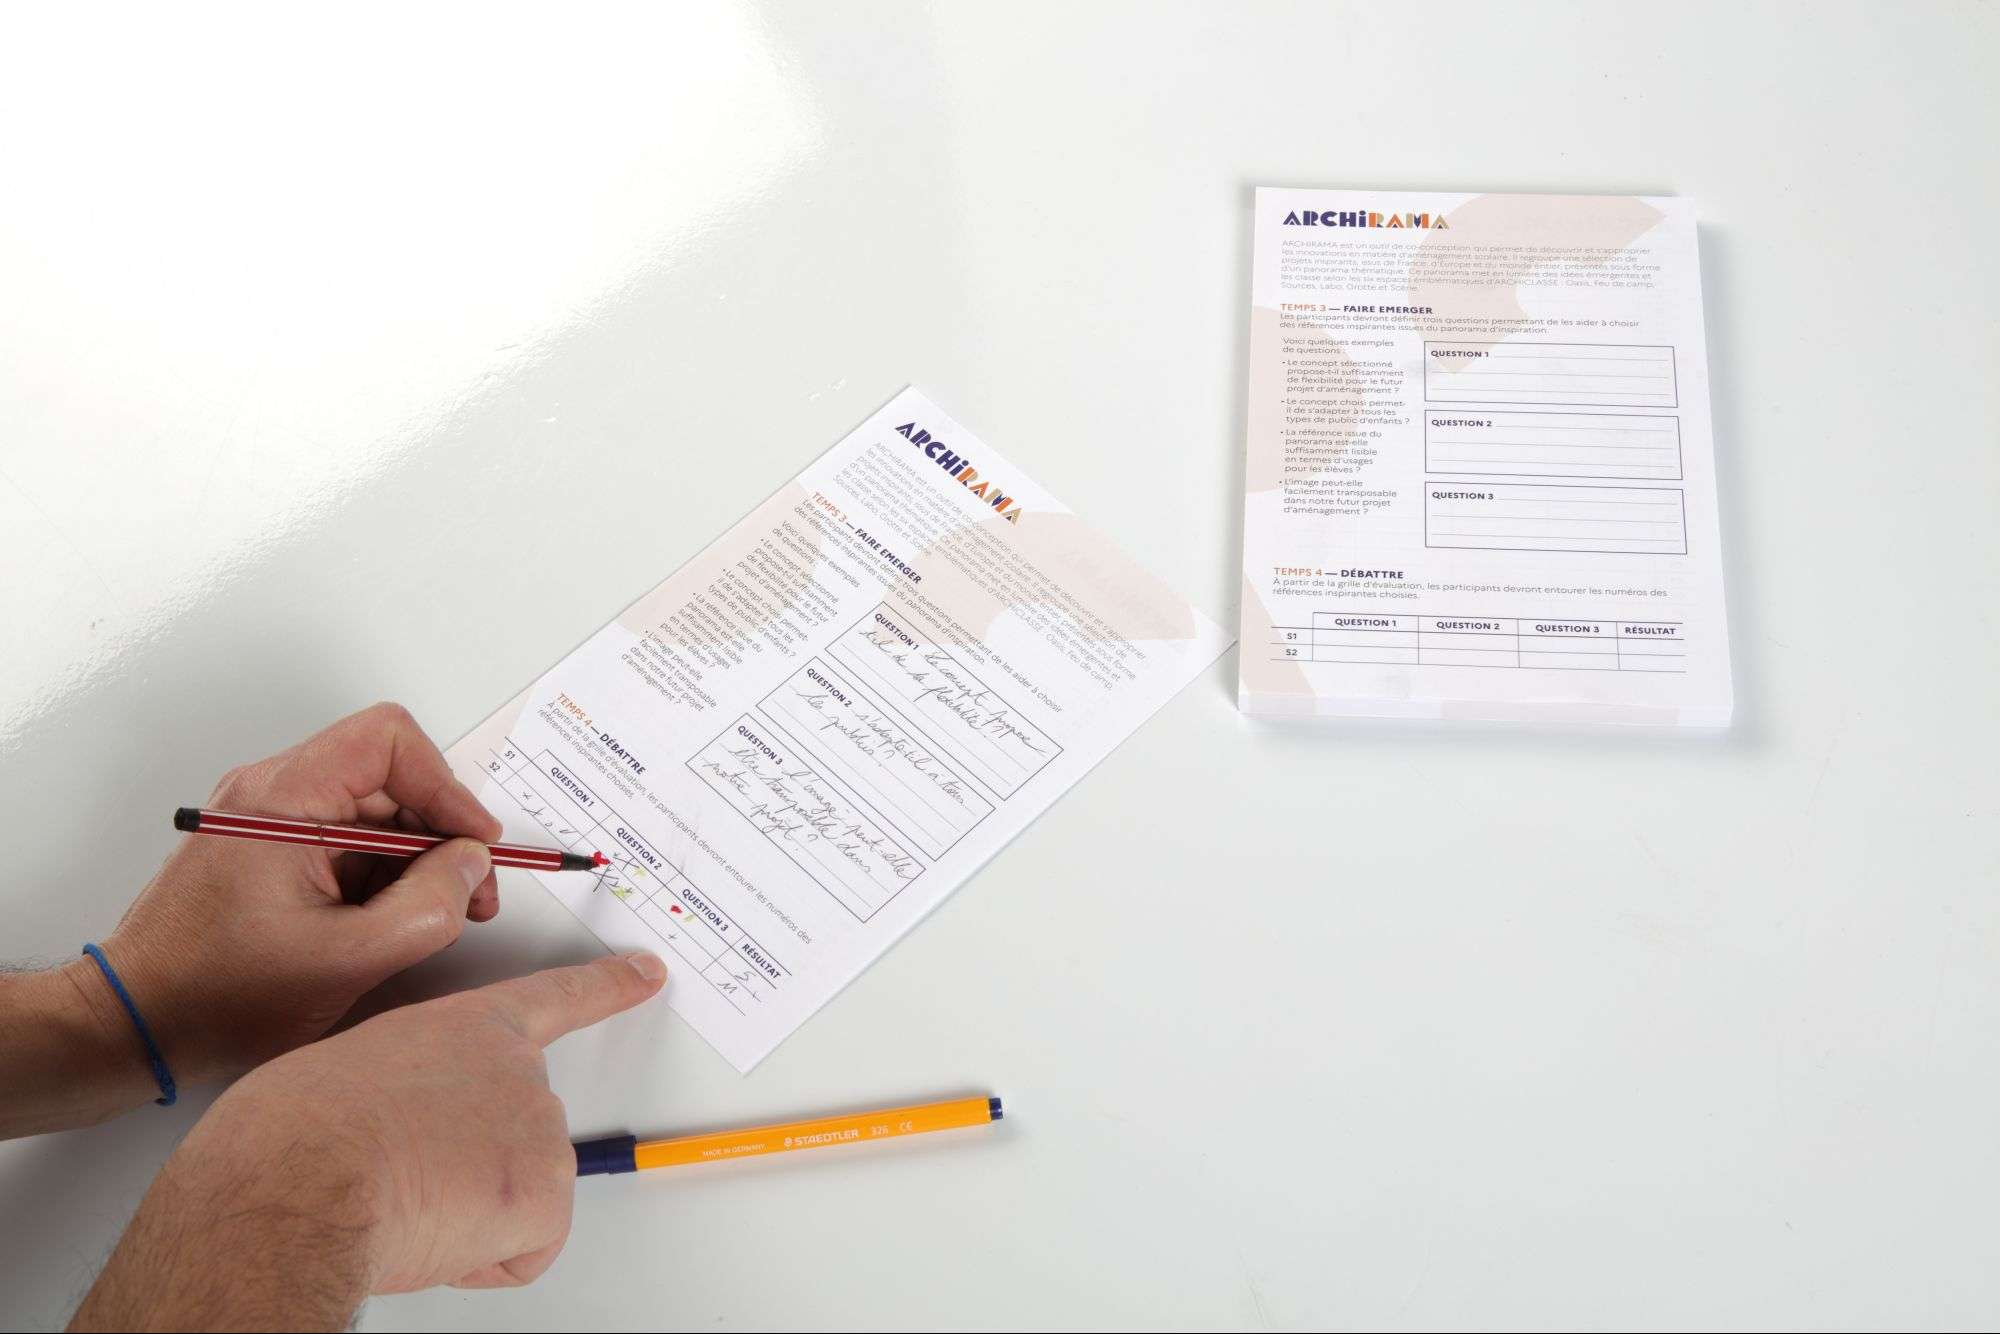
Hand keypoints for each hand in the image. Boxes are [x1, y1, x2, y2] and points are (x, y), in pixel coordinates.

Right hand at [71, 952, 667, 1329]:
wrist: (299, 1176)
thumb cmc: (296, 1131)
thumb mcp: (358, 1070)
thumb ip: (415, 1081)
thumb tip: (406, 1127)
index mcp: (467, 1027)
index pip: (554, 997)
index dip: (608, 985)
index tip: (648, 970)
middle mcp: (519, 1068)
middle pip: (520, 1134)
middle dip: (469, 1168)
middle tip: (402, 1172)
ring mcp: (541, 1127)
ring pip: (517, 1198)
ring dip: (467, 1214)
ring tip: (403, 1196)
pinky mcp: (546, 1194)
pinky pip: (524, 1250)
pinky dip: (480, 1260)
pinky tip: (433, 1231)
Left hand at [100, 701, 504, 1083]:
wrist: (135, 1026)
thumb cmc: (214, 996)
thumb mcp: (349, 958)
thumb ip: (429, 908)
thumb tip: (471, 867)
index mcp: (281, 801)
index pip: (388, 742)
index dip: (446, 786)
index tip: (474, 840)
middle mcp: (271, 796)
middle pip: (388, 780)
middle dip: (441, 833)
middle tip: (471, 892)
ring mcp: (268, 824)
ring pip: (372, 814)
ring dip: (416, 861)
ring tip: (435, 917)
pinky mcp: (269, 853)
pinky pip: (346, 843)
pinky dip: (383, 877)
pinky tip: (393, 925)